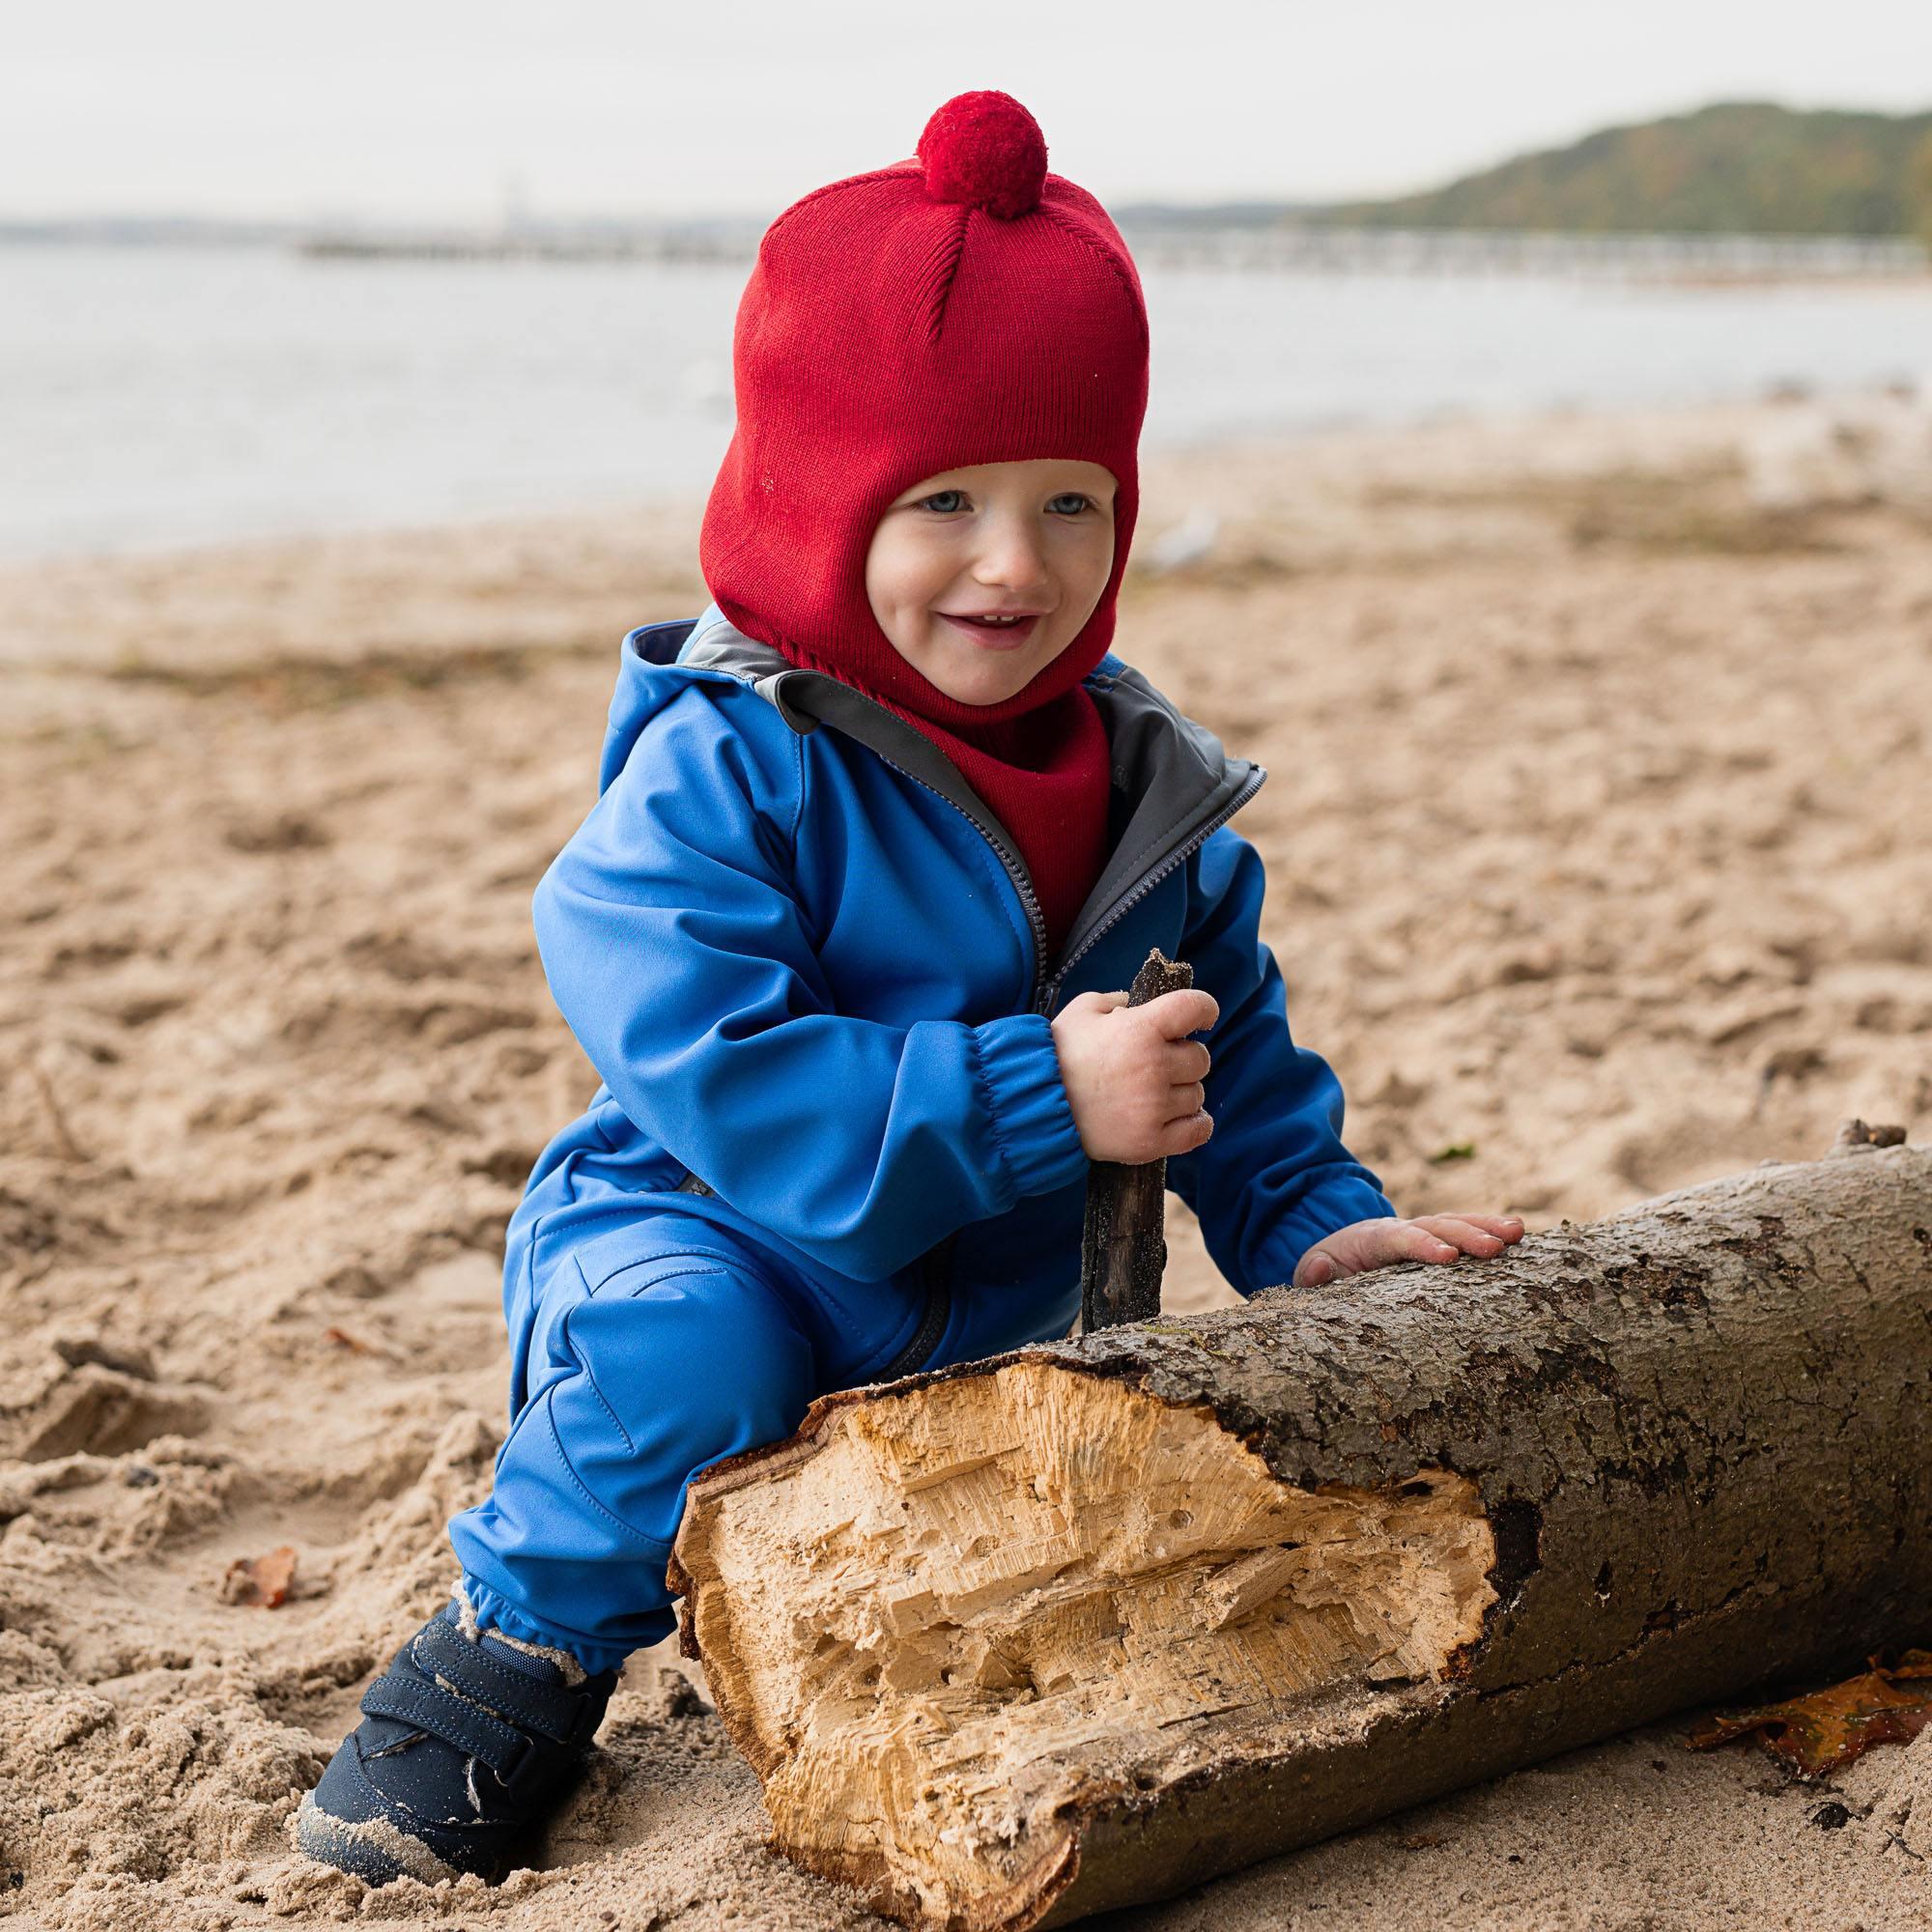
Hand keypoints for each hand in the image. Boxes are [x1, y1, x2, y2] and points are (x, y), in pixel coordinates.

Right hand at [1049, 986, 1219, 1164]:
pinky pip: (1196, 1131)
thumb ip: (1115, 1001)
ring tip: (1152, 1093)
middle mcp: (1153, 1066)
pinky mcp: (1150, 1141)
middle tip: (1157, 1064)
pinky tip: (1178, 1118)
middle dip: (1182, 1058)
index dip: (1203, 1010)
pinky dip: (1193, 1124)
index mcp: (1141, 1028)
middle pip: (1200, 1059)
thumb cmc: (1056, 1055)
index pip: (1196, 1008)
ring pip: (1197, 1095)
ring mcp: (1154, 1107)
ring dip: (1181, 1092)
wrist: (1030, 1106)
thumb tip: (1135, 1004)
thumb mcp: (1081, 1011)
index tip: (1200, 1018)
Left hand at [1292, 1213, 1524, 1287]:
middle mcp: (1401, 1229)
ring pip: (1456, 1223)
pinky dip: (1490, 1230)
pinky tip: (1519, 1236)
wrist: (1338, 1253)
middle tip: (1497, 1248)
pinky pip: (1465, 1231)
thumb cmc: (1327, 1269)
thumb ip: (1312, 1274)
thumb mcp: (1311, 1272)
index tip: (1449, 1257)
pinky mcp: (1439, 1239)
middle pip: (1436, 1226)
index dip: (1424, 1246)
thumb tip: (1319, 1272)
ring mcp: (1422, 1232)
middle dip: (1466, 1235)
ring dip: (1486, 1226)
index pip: (1400, 1239)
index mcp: (1371, 1239)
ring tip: (1518, 1233)